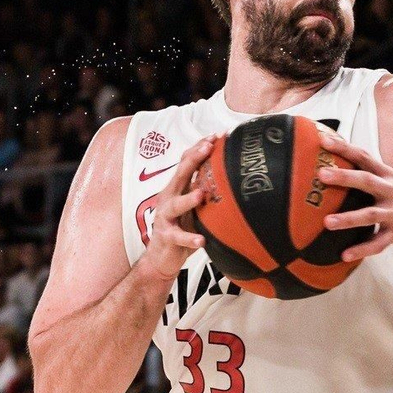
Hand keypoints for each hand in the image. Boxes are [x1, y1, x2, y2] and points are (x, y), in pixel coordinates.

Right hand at [136, 135, 218, 281]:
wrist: (161, 257)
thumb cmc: (181, 228)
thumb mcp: (194, 206)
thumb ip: (204, 190)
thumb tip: (231, 174)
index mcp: (177, 188)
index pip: (187, 162)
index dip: (200, 147)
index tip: (217, 135)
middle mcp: (169, 198)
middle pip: (180, 174)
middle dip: (194, 159)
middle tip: (208, 147)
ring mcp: (165, 217)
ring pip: (175, 205)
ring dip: (188, 199)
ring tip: (201, 194)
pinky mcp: (166, 237)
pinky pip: (178, 237)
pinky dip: (189, 238)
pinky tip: (200, 241)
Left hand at [317, 133, 392, 261]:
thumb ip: (373, 176)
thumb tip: (341, 167)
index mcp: (389, 175)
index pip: (365, 157)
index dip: (345, 148)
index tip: (324, 140)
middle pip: (367, 181)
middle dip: (344, 177)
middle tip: (322, 174)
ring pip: (371, 215)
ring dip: (349, 218)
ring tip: (328, 222)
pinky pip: (378, 243)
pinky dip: (361, 250)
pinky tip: (345, 255)